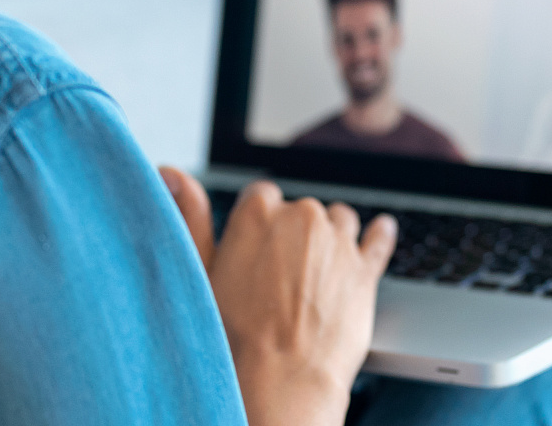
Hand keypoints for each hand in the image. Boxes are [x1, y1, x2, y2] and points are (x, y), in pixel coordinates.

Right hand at [160, 167, 396, 425]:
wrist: (280, 378)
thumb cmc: (233, 333)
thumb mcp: (199, 269)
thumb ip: (190, 215)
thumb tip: (171, 174)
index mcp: (258, 212)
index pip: (262, 195)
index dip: (259, 223)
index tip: (257, 246)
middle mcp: (301, 217)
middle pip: (302, 211)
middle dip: (295, 235)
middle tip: (281, 274)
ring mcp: (338, 242)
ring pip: (339, 220)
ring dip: (331, 238)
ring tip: (319, 270)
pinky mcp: (365, 269)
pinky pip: (379, 239)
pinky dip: (379, 234)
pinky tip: (380, 230)